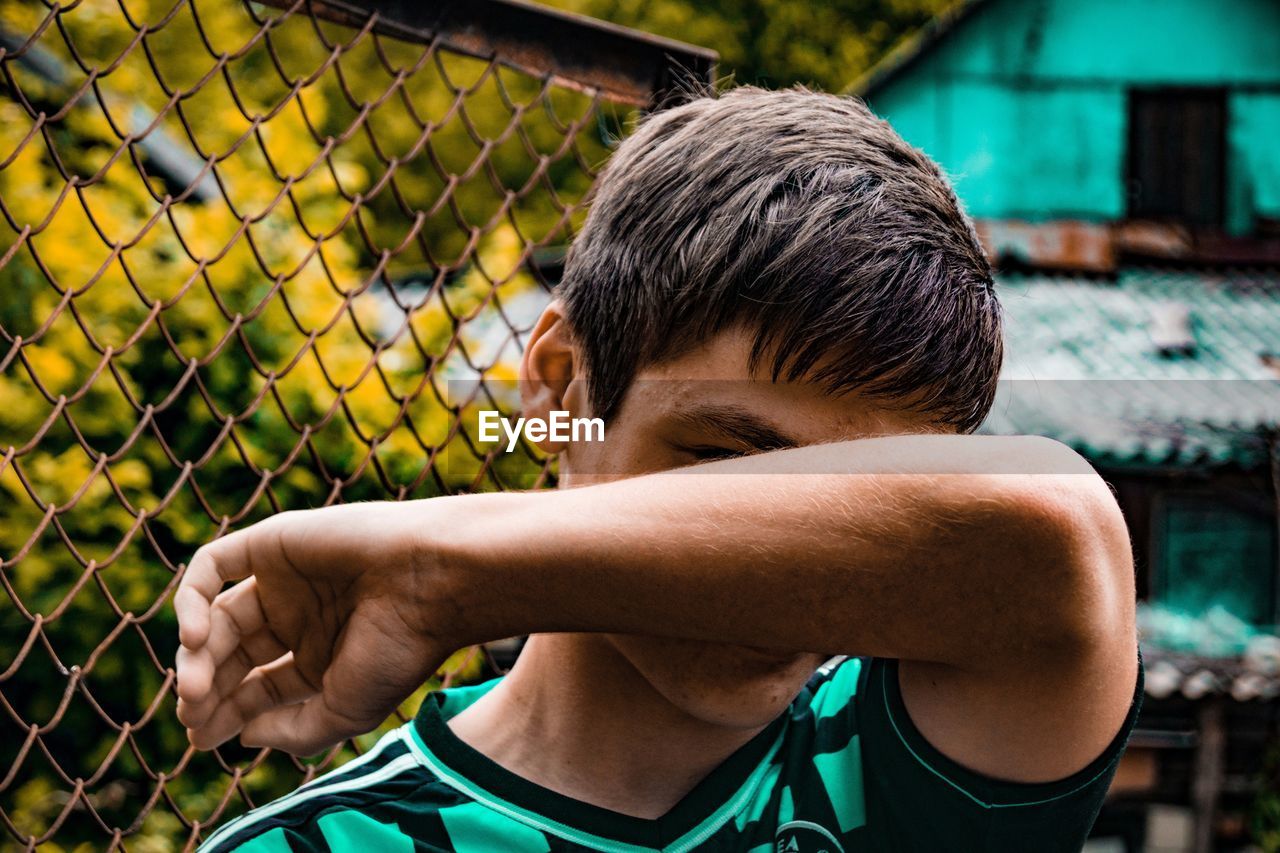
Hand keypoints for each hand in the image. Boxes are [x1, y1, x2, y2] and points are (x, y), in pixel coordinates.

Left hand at [174, 501, 460, 755]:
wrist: (431, 582)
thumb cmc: (401, 649)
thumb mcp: (344, 712)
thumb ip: (292, 731)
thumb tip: (242, 735)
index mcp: (319, 658)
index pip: (255, 689)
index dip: (225, 715)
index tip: (203, 740)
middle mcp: (298, 618)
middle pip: (231, 656)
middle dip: (206, 689)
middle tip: (192, 716)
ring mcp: (284, 579)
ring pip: (217, 617)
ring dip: (196, 654)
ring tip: (195, 686)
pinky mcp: (272, 542)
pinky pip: (214, 565)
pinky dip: (190, 598)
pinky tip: (193, 637)